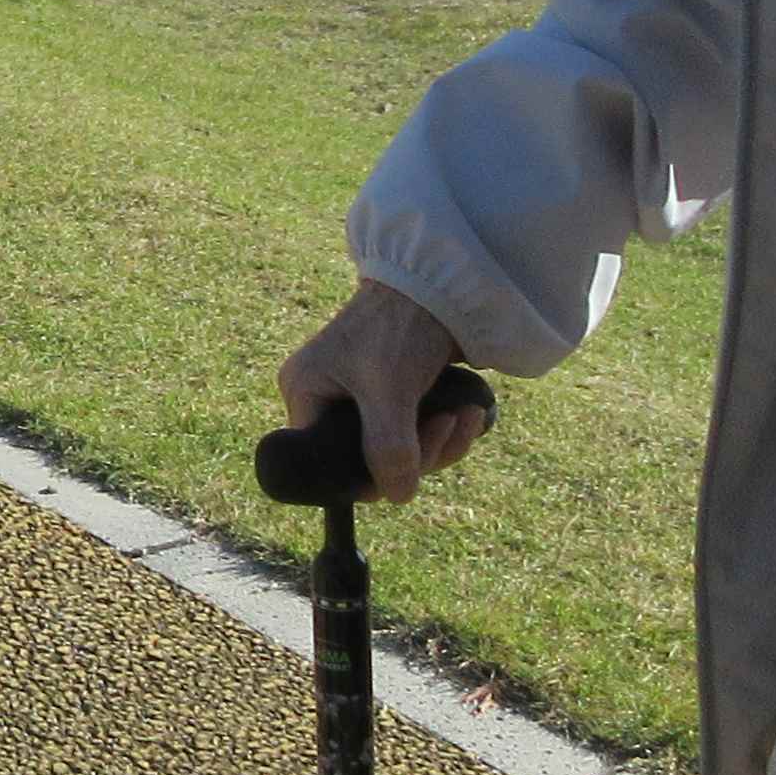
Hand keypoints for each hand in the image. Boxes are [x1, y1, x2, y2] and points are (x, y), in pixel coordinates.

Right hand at [273, 280, 490, 503]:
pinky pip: (417, 434)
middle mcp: (328, 399)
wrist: (441, 278)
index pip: (327, 461)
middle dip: (419, 453)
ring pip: (400, 451)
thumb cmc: (400, 323)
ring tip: (466, 417)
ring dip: (441, 443)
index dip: (368, 477)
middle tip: (447, 427)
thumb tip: (395, 496)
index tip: (408, 469)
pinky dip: (445, 431)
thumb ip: (388, 447)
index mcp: (305, 394)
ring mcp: (362, 399)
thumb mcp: (389, 389)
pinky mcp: (396, 395)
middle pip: (369, 460)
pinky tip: (470, 413)